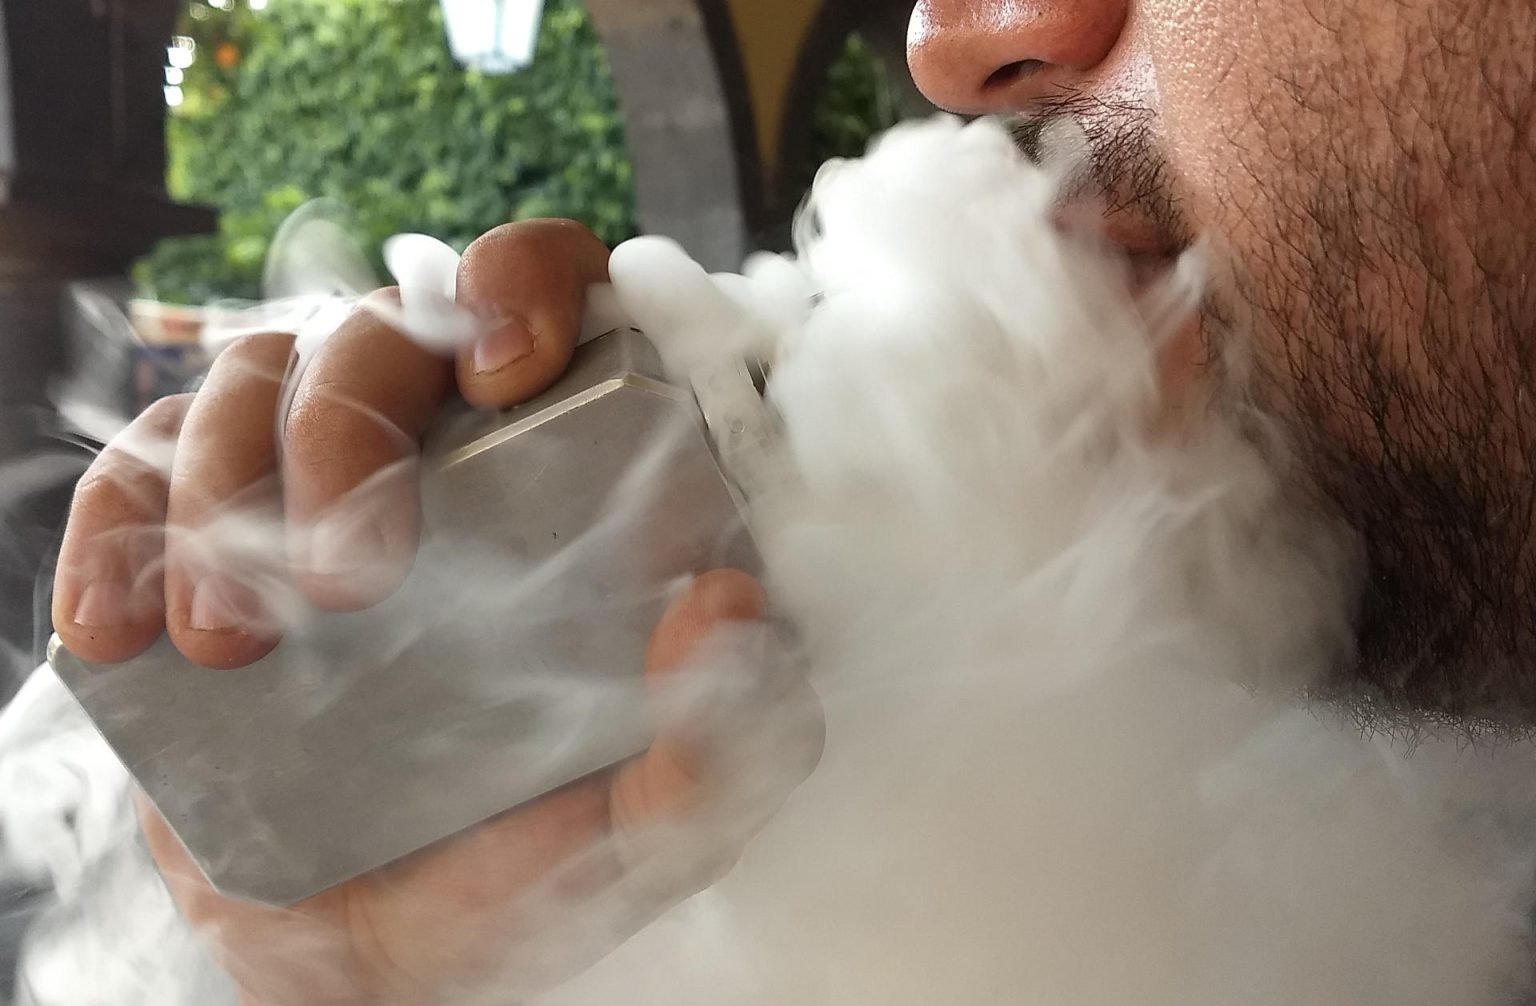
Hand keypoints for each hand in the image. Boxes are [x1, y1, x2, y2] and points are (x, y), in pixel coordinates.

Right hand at [49, 220, 819, 1003]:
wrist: (385, 946)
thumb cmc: (537, 853)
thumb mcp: (663, 821)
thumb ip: (734, 738)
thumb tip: (724, 601)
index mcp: (570, 465)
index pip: (548, 294)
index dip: (522, 281)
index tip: (510, 369)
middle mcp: (439, 443)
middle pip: (383, 331)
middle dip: (348, 428)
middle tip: (347, 579)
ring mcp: (310, 482)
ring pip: (249, 378)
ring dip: (221, 482)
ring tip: (228, 644)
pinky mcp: (205, 541)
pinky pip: (137, 475)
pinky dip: (114, 528)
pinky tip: (118, 629)